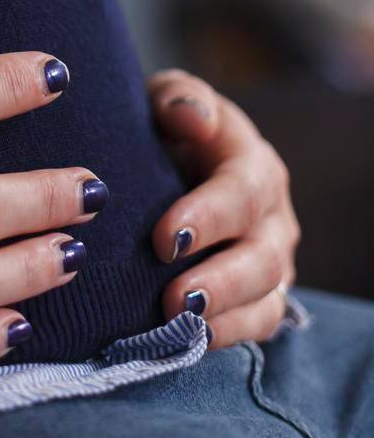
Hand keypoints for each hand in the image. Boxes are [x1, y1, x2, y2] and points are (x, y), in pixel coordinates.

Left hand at [148, 70, 299, 349]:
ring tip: (183, 323)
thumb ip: (179, 98)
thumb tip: (194, 119)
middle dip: (221, 279)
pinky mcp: (261, 294)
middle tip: (175, 297)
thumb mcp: (166, 100)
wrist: (170, 162)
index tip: (165, 239)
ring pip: (267, 295)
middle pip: (263, 254)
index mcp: (252, 162)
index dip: (208, 218)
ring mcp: (271, 258)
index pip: (243, 191)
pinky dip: (230, 335)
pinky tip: (192, 340)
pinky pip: (259, 323)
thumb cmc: (166, 130)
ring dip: (226, 314)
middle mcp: (272, 214)